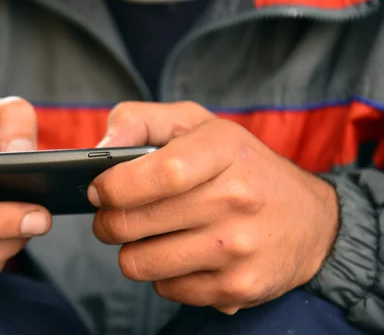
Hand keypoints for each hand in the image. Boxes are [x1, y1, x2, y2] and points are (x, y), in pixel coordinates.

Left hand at [89, 101, 338, 313]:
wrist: (312, 221)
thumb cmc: (240, 166)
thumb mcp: (197, 123)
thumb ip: (140, 121)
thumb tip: (99, 151)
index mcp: (224, 150)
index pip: (160, 172)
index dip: (114, 185)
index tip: (98, 190)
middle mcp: (236, 199)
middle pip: (133, 222)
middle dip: (108, 221)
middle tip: (115, 215)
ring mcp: (238, 248)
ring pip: (139, 263)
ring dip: (132, 251)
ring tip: (150, 235)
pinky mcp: (237, 287)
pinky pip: (165, 289)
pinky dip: (162, 274)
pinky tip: (182, 255)